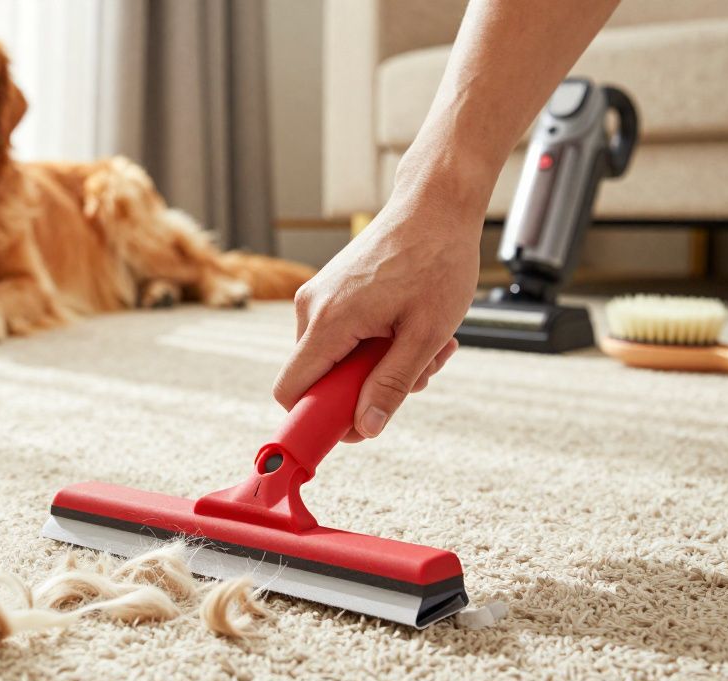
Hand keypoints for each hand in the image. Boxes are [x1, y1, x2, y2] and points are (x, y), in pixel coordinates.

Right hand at [273, 191, 480, 440]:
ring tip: (425, 341)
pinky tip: (411, 325)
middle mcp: (311, 308)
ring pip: (336, 359)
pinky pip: (342, 336)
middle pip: (319, 379)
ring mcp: (318, 297)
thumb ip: (392, 384)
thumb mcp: (425, 334)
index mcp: (328, 320)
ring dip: (378, 365)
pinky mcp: (330, 290)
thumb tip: (365, 428)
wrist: (434, 203)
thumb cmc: (436, 260)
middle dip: (366, 388)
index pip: (291, 390)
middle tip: (418, 372)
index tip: (351, 429)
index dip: (315, 419)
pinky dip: (375, 342)